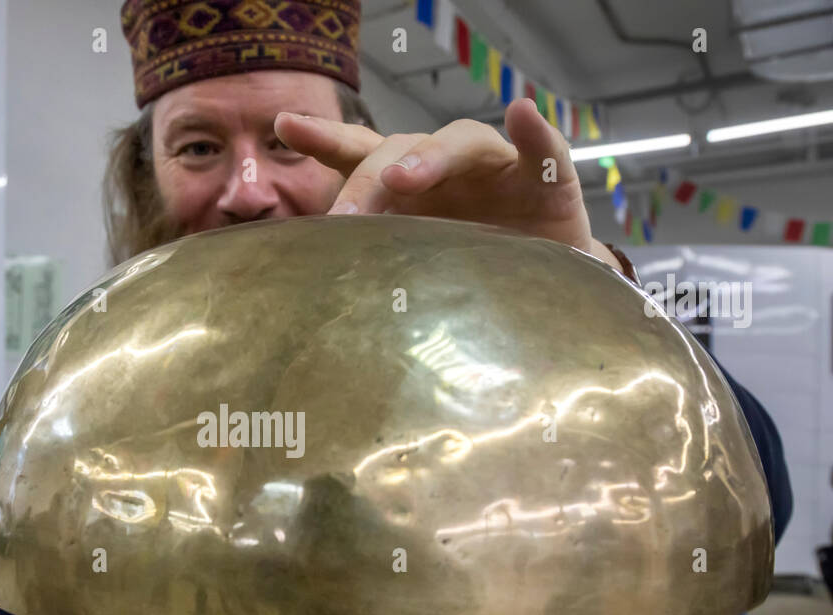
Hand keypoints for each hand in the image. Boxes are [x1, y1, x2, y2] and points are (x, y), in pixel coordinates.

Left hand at [275, 98, 604, 259]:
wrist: (548, 284)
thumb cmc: (473, 270)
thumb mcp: (419, 265)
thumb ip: (375, 256)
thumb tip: (316, 266)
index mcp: (408, 186)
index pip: (360, 153)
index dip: (324, 139)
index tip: (285, 125)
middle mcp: (445, 166)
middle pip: (402, 151)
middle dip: (370, 180)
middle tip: (345, 217)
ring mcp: (496, 167)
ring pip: (461, 143)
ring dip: (430, 156)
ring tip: (403, 176)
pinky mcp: (547, 177)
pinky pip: (543, 148)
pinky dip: (534, 131)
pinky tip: (522, 113)